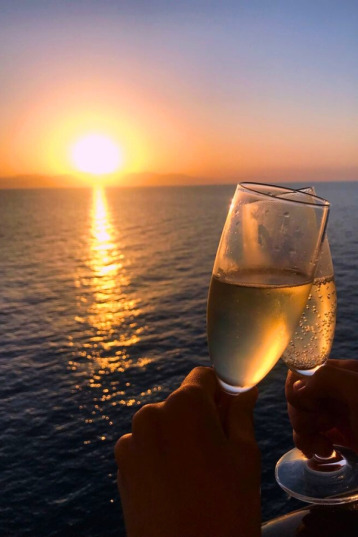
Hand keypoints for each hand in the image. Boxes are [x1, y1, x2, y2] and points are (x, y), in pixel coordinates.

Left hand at [115, 366, 260, 536]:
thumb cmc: (227, 509)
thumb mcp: (245, 455)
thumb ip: (241, 413)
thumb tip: (245, 389)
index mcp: (184, 405)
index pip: (204, 377)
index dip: (222, 390)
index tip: (233, 410)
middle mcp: (151, 413)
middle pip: (183, 401)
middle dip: (202, 416)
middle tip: (220, 452)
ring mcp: (131, 440)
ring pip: (165, 424)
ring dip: (180, 436)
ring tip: (198, 474)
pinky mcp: (120, 464)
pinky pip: (147, 446)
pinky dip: (161, 456)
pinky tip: (177, 485)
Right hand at [286, 359, 357, 457]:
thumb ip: (328, 379)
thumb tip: (296, 388)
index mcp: (341, 372)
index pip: (301, 371)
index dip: (298, 391)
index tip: (313, 407)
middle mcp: (336, 390)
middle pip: (296, 397)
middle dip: (301, 416)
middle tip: (323, 427)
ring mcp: (337, 413)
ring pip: (300, 417)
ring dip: (303, 434)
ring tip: (323, 448)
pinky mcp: (340, 435)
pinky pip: (311, 435)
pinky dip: (309, 444)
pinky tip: (323, 452)